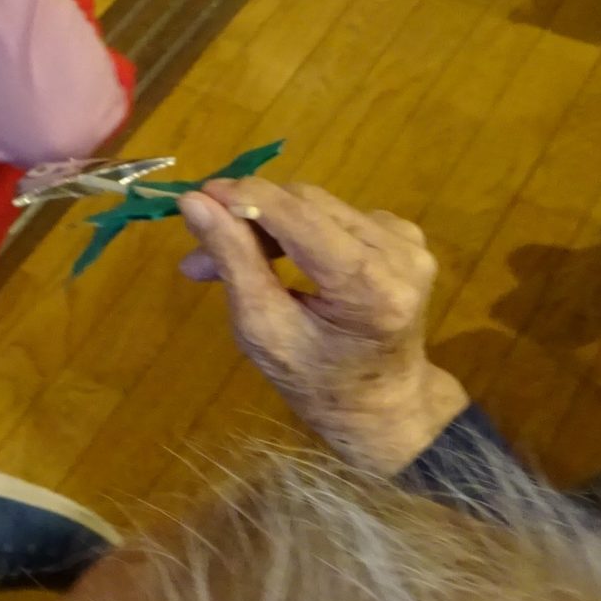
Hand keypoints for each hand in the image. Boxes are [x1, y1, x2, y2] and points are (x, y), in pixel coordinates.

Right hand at [177, 179, 469, 475]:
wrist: (381, 404)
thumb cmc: (315, 381)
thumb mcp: (262, 329)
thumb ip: (232, 260)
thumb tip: (193, 201)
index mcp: (369, 287)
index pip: (300, 217)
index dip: (246, 198)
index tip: (195, 196)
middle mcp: (399, 253)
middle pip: (308, 204)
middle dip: (249, 217)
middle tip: (201, 253)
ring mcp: (408, 241)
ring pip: (318, 204)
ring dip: (269, 223)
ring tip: (233, 258)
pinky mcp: (405, 236)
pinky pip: (337, 214)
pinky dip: (300, 228)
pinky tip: (284, 258)